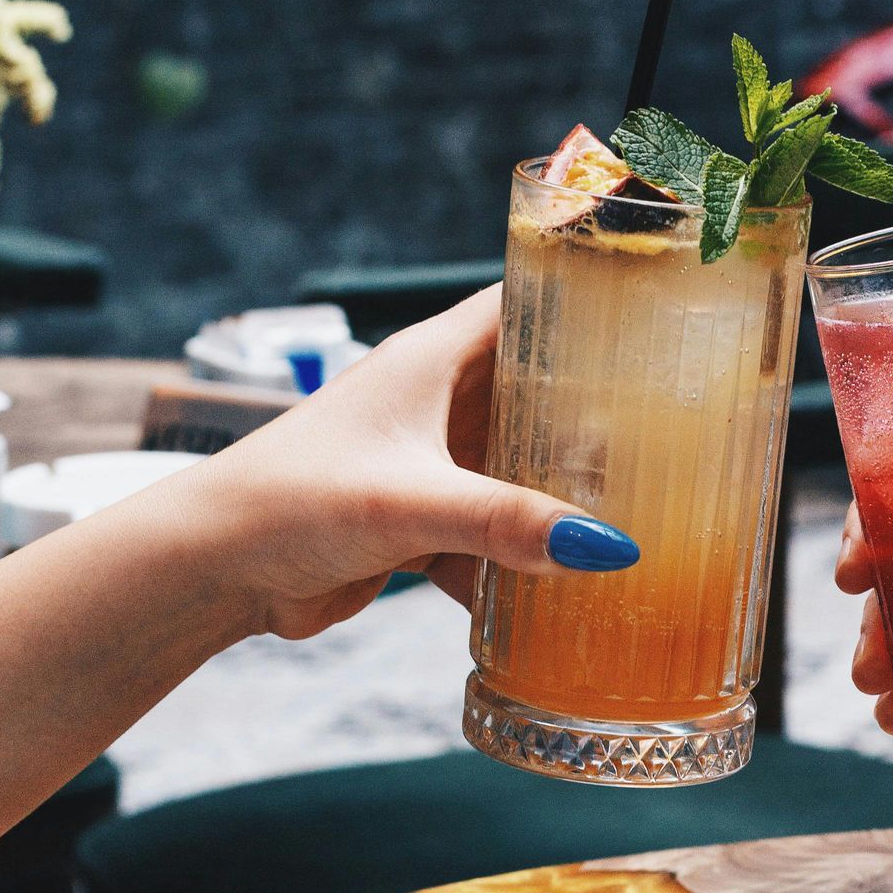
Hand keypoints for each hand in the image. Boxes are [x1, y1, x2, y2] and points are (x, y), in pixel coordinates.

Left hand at [181, 286, 636, 639]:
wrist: (215, 569)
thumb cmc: (291, 501)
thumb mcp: (411, 503)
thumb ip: (508, 522)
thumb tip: (609, 549)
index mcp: (433, 360)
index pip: (526, 302)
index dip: (587, 301)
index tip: (657, 318)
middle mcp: (436, 403)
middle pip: (538, 391)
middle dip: (596, 415)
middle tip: (677, 437)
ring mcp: (429, 463)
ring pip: (518, 468)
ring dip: (561, 495)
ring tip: (642, 514)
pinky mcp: (418, 522)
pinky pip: (491, 533)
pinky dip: (520, 560)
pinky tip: (563, 591)